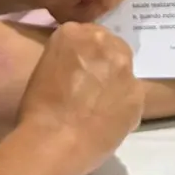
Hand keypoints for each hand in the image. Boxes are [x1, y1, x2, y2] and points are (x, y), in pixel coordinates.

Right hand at [14, 21, 144, 174]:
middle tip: (92, 86)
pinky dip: (122, 106)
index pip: (87, 34)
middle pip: (111, 46)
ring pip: (124, 71)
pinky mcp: (138, 95)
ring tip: (99, 107)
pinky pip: (131, 97)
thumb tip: (80, 69)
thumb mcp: (45, 69)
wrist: (54, 141)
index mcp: (74, 33)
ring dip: (115, 83)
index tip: (80, 68)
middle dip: (105, 62)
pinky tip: (106, 122)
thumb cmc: (37, 109)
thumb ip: (67, 59)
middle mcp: (104, 44)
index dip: (85, 53)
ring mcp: (124, 69)